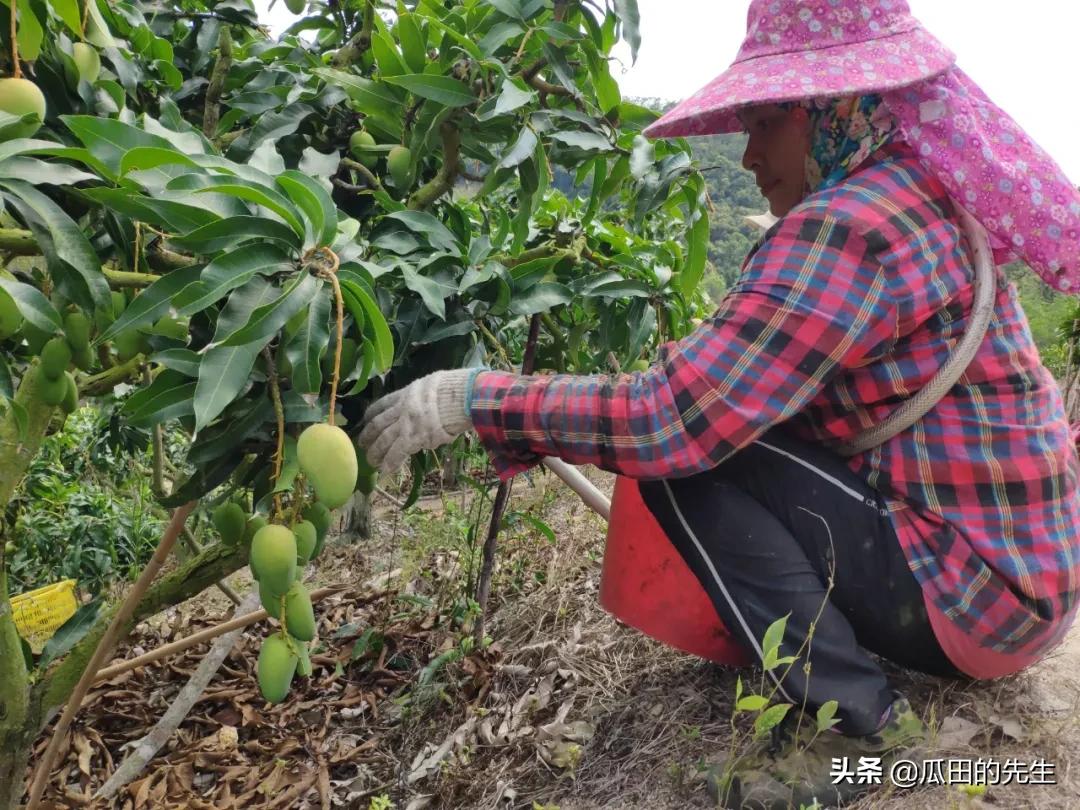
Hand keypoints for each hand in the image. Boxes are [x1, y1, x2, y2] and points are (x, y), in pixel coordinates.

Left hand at [358, 369, 476, 471]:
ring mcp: (405, 424)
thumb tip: (424, 410)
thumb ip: (421, 398)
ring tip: (372, 462)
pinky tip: (385, 470)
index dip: (371, 414)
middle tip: (363, 445)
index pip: (382, 404)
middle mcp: (400, 409)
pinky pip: (397, 452)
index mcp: (405, 394)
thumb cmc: (452, 389)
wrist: (458, 396)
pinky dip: (390, 462)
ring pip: (383, 440)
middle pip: (378, 424)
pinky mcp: (413, 438)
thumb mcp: (430, 385)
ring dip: (376, 452)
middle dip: (368, 435)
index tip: (366, 420)